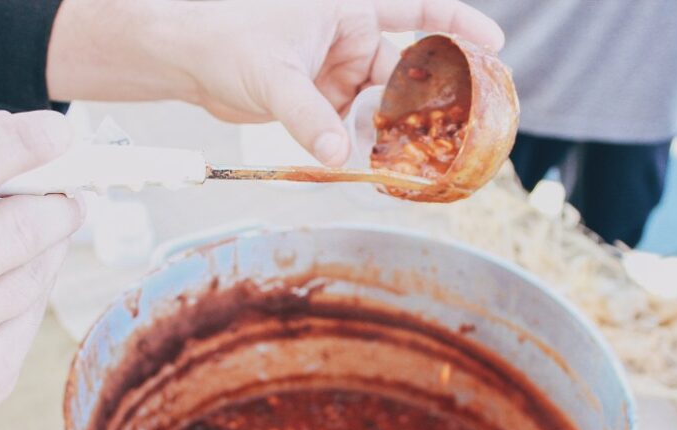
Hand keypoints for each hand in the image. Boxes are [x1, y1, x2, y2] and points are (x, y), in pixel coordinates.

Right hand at [0, 110, 81, 429]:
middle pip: (15, 228)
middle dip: (56, 202)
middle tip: (72, 189)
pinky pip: (32, 312)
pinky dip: (36, 284)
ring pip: (33, 272)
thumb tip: (11, 131)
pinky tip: (26, 273)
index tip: (58, 130)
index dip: (18, 144)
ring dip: (51, 242)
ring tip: (51, 224)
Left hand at [47, 0, 502, 164]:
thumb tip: (337, 157)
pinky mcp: (317, 101)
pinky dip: (361, 146)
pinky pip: (351, 125)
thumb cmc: (224, 40)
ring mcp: (334, 71)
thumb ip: (308, 116)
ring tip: (410, 161)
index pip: (415, 9)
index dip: (458, 23)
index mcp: (346, 8)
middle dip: (427, 99)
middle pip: (403, 69)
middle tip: (455, 130)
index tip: (492, 45)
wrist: (184, 61)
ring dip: (392, 132)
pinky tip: (371, 168)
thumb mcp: (273, 76)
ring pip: (379, 105)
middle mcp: (347, 38)